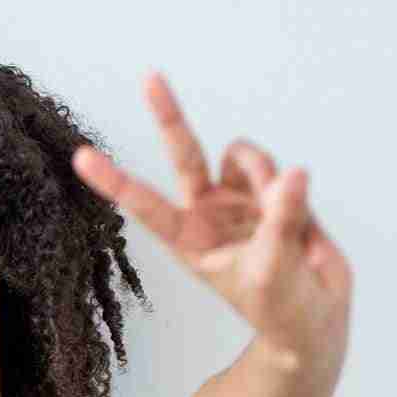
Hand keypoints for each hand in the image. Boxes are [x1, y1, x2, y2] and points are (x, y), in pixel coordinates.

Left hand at [72, 72, 352, 373]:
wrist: (316, 318)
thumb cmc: (280, 308)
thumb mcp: (273, 268)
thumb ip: (280, 218)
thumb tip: (294, 173)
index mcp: (190, 240)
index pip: (146, 206)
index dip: (114, 181)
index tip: (81, 157)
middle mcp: (210, 213)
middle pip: (185, 153)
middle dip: (170, 116)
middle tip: (151, 78)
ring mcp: (241, 201)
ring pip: (243, 156)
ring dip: (262, 171)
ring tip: (284, 209)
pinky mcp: (275, 196)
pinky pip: (277, 170)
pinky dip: (291, 186)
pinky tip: (302, 219)